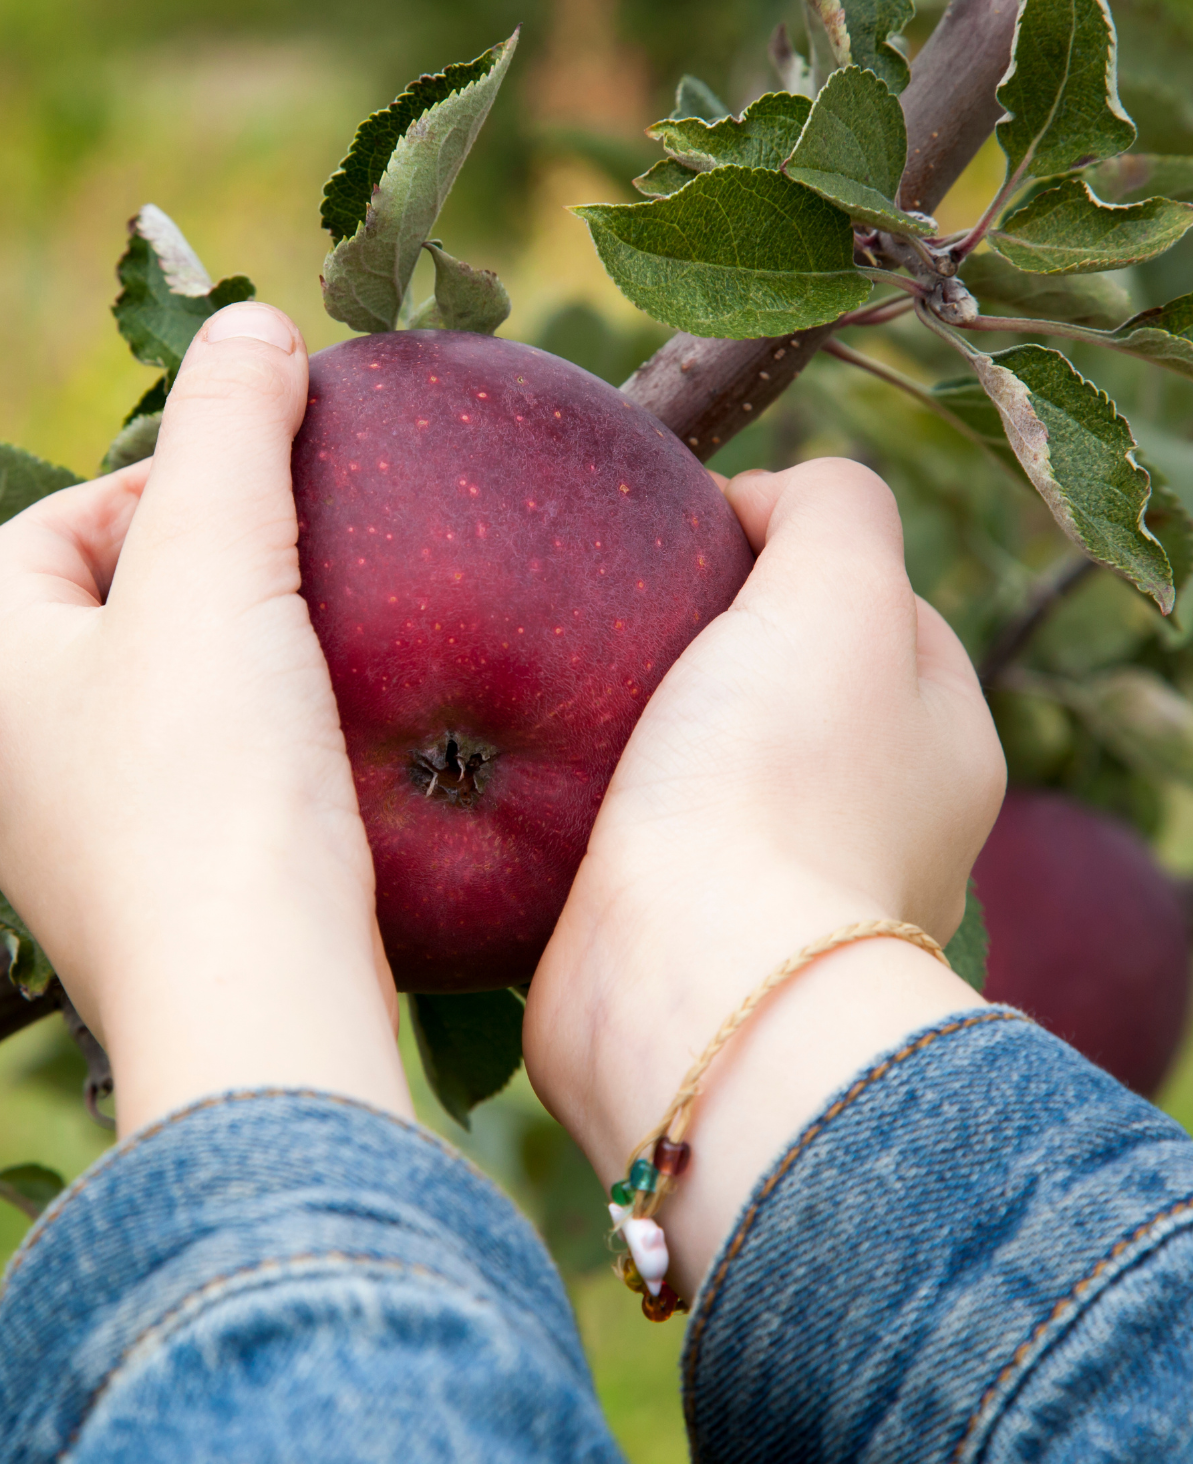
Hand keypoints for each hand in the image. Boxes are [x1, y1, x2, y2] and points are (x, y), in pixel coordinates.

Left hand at [0, 302, 410, 1134]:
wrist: (255, 1009)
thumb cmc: (212, 783)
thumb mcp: (220, 567)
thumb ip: (234, 431)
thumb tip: (258, 322)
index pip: (40, 535)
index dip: (135, 487)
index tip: (248, 491)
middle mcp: (16, 770)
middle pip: (97, 627)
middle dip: (190, 580)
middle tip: (300, 563)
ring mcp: (86, 856)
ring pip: (153, 721)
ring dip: (230, 672)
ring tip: (329, 652)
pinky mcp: (162, 916)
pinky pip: (200, 801)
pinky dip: (257, 760)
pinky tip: (336, 762)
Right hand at [523, 458, 1004, 1287]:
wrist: (688, 985)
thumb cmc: (775, 781)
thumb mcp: (837, 590)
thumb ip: (832, 504)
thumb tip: (765, 502)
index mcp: (939, 740)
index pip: (879, 604)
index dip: (794, 548)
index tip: (693, 535)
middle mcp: (875, 820)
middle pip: (792, 683)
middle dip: (717, 637)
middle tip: (627, 610)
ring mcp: (778, 885)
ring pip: (712, 761)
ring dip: (650, 723)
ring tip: (571, 684)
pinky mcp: (689, 935)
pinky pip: (646, 832)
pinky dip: (607, 795)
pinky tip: (549, 768)